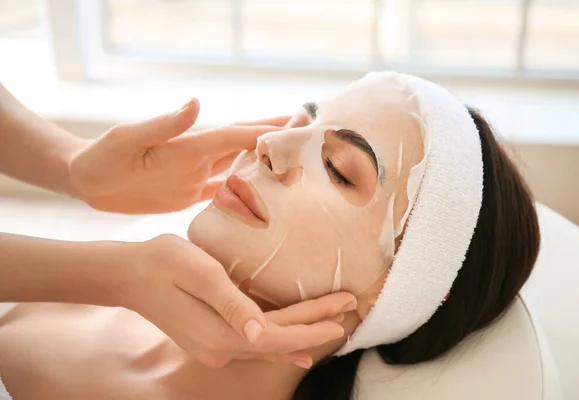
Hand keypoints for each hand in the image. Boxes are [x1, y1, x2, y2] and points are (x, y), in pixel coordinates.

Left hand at [68, 98, 289, 212]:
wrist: (87, 180)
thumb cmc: (102, 158)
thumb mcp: (128, 139)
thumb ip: (163, 124)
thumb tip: (196, 102)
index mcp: (190, 145)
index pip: (237, 136)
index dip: (268, 130)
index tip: (298, 125)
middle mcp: (199, 158)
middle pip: (245, 145)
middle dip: (275, 137)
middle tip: (308, 132)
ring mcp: (195, 175)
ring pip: (240, 165)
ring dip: (266, 160)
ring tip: (294, 159)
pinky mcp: (188, 193)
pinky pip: (223, 190)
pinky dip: (244, 189)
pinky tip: (261, 193)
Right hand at [124, 234, 355, 368]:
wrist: (128, 273)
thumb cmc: (164, 262)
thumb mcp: (201, 274)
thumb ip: (232, 305)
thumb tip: (260, 334)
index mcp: (220, 332)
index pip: (279, 334)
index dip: (312, 325)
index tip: (344, 313)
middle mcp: (220, 348)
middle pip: (278, 341)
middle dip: (315, 326)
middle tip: (350, 310)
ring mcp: (213, 347)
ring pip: (268, 345)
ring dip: (300, 335)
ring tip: (332, 326)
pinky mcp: (210, 339)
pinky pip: (254, 346)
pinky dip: (279, 344)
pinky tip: (294, 350)